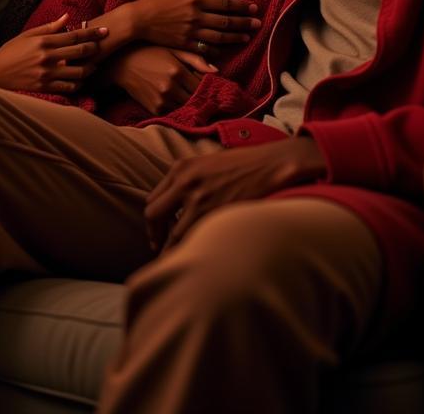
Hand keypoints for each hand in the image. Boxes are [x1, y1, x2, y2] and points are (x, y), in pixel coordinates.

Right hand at [0, 14, 106, 92]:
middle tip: (105, 46)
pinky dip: (78, 84)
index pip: (75, 35)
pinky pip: (68, 87)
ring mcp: (46, 74)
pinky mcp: (44, 88)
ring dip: (90, 68)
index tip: (105, 31)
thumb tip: (67, 17)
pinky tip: (81, 80)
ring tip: (95, 65)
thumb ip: (49, 27)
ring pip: (78, 72)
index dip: (92, 33)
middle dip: (96, 48)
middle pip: (80, 52)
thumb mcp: (28, 35)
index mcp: (44, 41)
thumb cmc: (11, 51)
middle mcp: (47, 57)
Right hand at [107, 45, 214, 114]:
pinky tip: (174, 98)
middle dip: (200, 96)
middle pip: (196, 99)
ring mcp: (161, 100)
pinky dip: (176, 106)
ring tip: (186, 94)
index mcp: (178, 71)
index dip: (207, 85)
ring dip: (189, 102)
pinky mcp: (154, 109)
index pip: (202, 85)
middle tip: (200, 91)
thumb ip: (196, 60)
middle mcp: (170, 88)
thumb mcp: (174, 50)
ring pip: (185, 107)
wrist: (123, 64)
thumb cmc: (150, 53)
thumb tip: (216, 71)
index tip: (208, 84)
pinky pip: (173, 111)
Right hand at [124, 0, 260, 50]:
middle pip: (226, 21)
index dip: (241, 6)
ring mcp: (190, 32)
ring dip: (235, 37)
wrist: (138, 21)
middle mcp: (196, 16)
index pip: (224, 4)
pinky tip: (227, 49)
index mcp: (195, 1)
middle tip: (258, 24)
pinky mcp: (184, 44)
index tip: (254, 8)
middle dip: (244, 22)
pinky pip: (205, 48)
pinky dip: (217, 49)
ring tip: (247, 37)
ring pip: (219, 36)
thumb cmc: (155, 2)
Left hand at [144, 136, 326, 250]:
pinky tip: (197, 255)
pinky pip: (194, 238)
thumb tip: (174, 207)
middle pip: (153, 215)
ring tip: (176, 259)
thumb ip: (187, 181)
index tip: (158, 231)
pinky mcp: (216, 213)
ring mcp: (199, 198)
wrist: (271, 164)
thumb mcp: (208, 164)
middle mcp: (184, 181)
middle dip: (154, 234)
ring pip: (173, 234)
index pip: (153, 199)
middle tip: (159, 248)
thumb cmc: (244, 165)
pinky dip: (192, 248)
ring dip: (171, 248)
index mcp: (181, 167)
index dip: (153, 220)